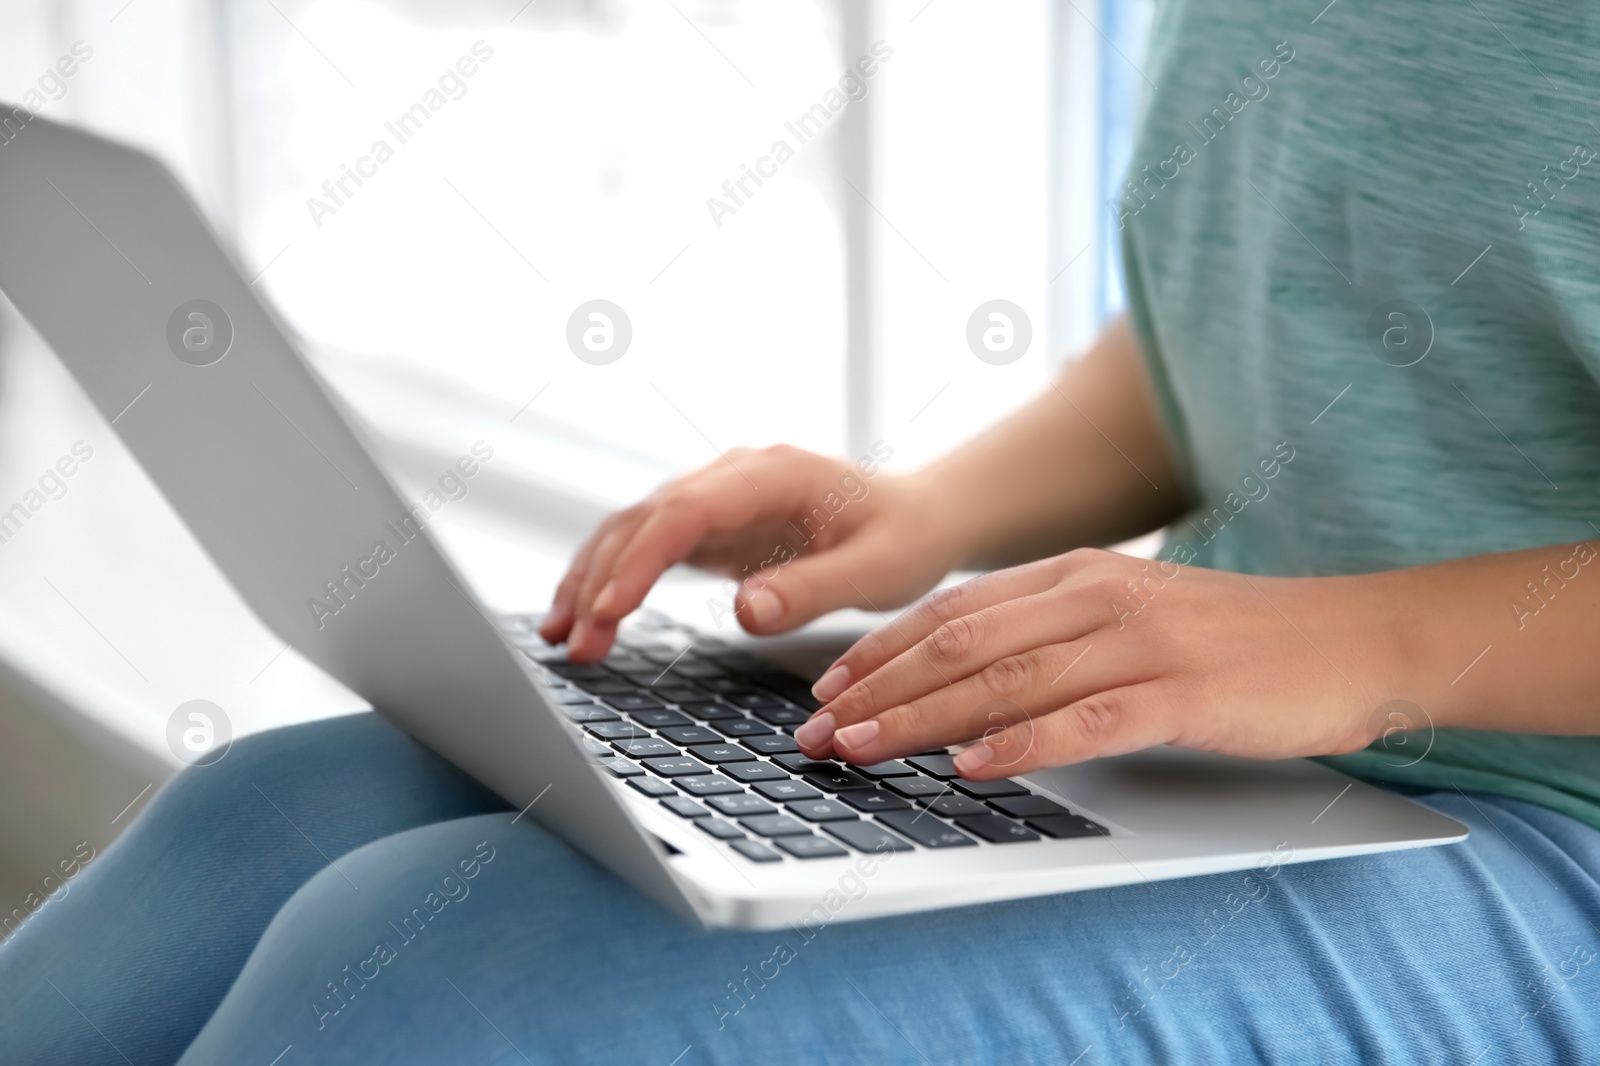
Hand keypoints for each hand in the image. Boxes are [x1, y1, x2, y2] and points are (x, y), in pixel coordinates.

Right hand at [540, 445, 960, 660]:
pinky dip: (611, 580)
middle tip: (576, 646)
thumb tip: (745, 612)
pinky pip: (647, 548)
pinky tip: (583, 619)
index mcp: (772, 474)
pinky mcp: (711, 526)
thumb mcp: (877, 570)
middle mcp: (733, 476)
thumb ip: (813, 589)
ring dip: (592, 581)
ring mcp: (717, 498)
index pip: (685, 511)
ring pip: (633, 530)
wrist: (920, 516)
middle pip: (644, 519)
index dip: (640, 559)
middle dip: (601, 580)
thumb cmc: (905, 538)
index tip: (611, 610)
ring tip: (562, 640)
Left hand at [794, 549, 1402, 777]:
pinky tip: (974, 766)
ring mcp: (1139, 640)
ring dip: (921, 719)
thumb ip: (1050, 636)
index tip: (824, 692)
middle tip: (817, 734)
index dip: (879, 653)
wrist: (1351, 637)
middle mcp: (1096, 597)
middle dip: (876, 692)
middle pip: (960, 645)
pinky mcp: (1183, 690)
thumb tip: (962, 684)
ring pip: (1006, 680)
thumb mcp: (1128, 616)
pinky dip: (1022, 745)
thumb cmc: (1231, 640)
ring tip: (862, 749)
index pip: (952, 613)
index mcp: (1075, 575)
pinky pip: (1086, 720)